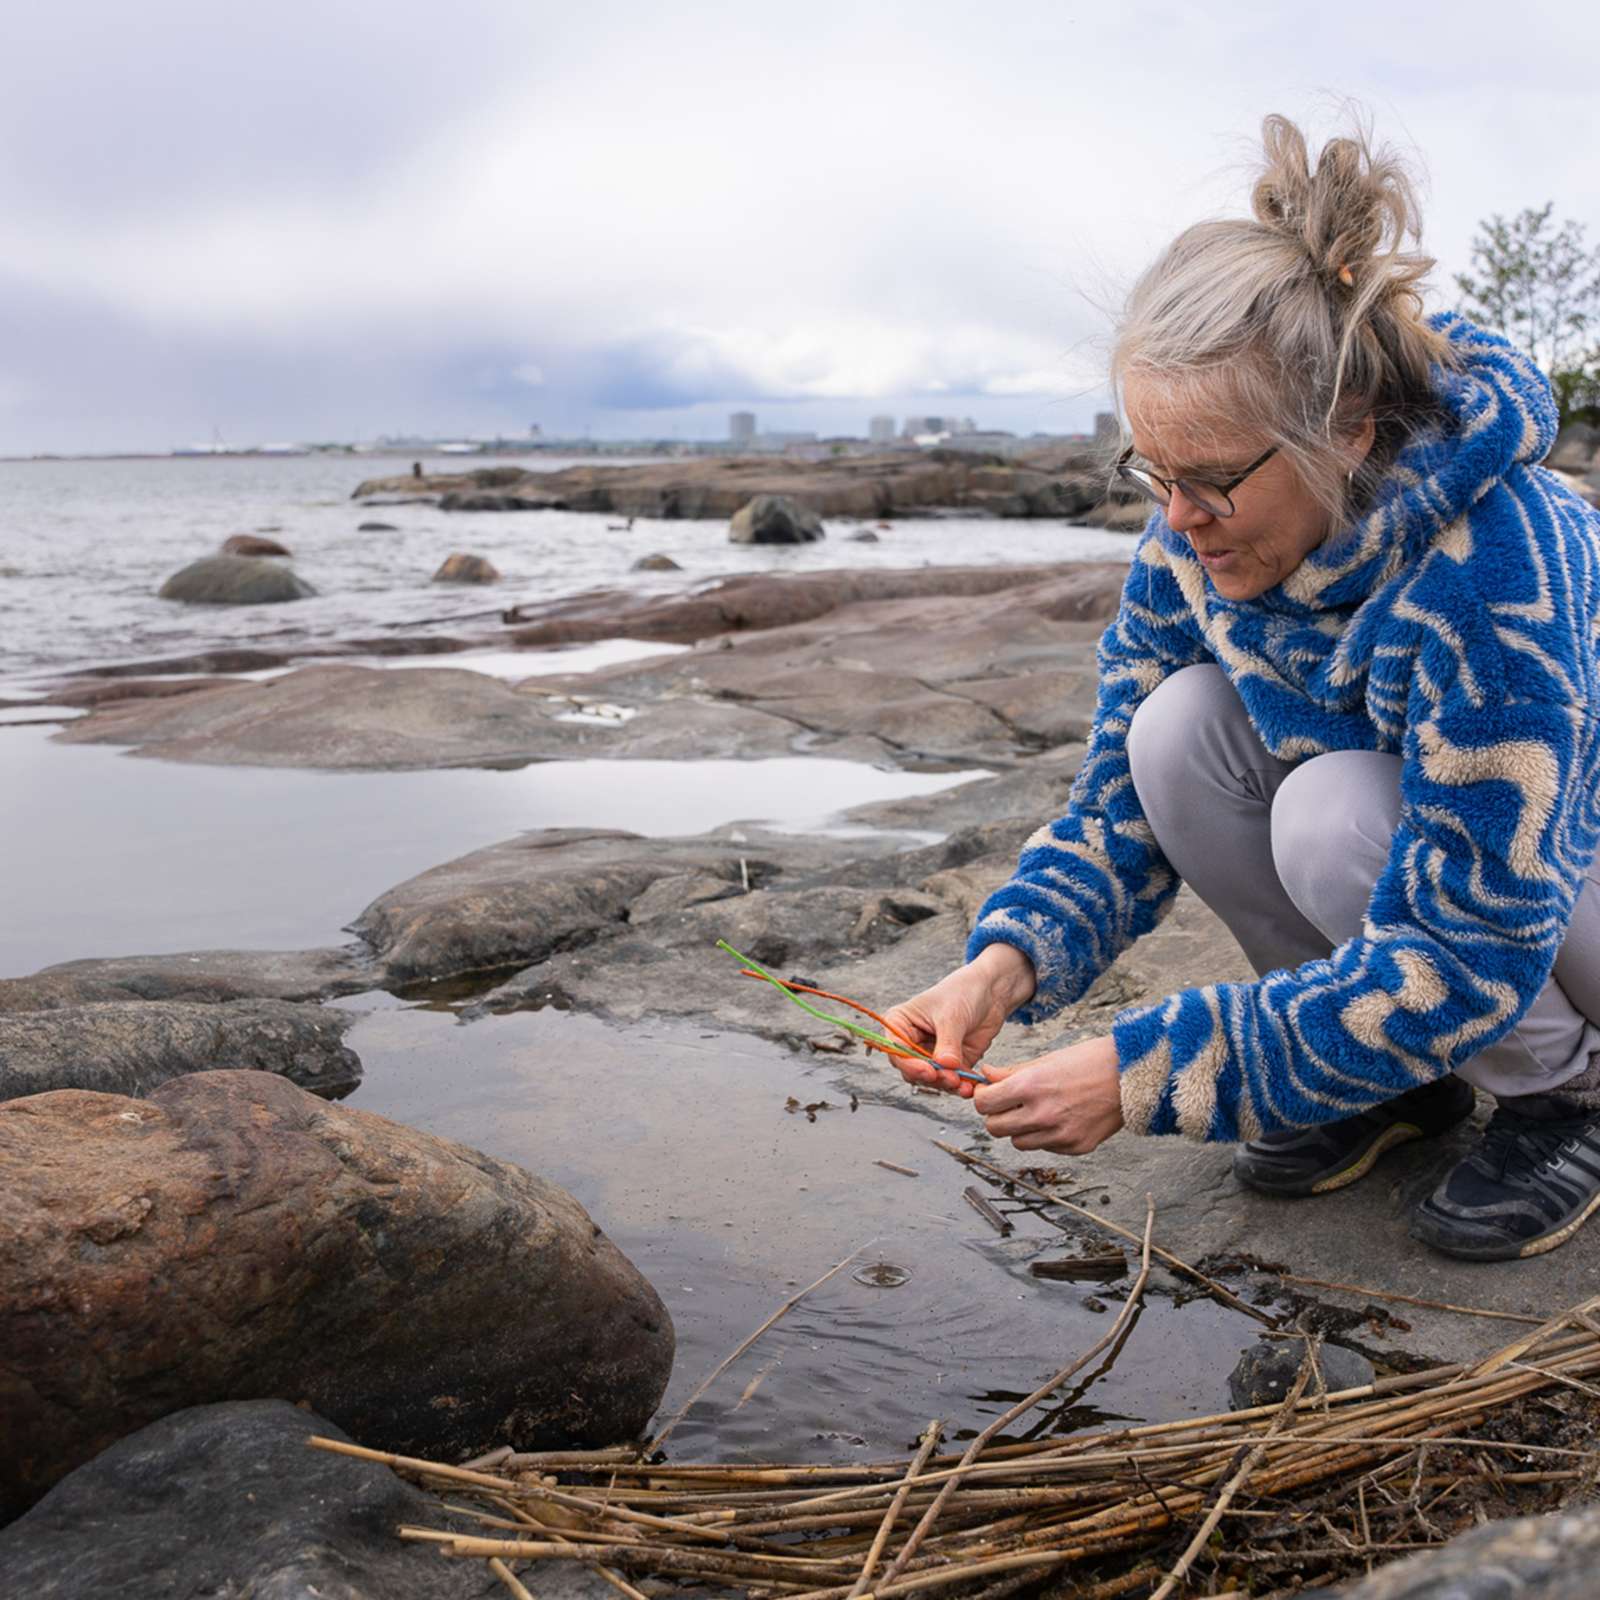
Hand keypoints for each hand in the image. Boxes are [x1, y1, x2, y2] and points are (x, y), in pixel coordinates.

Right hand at [882, 945, 1035, 1098]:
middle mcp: (912, 1041)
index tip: (928, 1071)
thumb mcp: (952, 1016)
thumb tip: (945, 1065)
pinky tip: (969, 1086)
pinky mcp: (950, 1064)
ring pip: (930, 1079)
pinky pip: (950, 1081)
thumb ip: (947, 1043)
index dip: (909, 1064)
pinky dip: (960, 1086)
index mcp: (901, 1023)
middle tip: (949, 1078)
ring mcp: (931, 1054)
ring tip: (962, 1083)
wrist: (990, 993)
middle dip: (930, 1077)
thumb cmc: (963, 992)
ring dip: (946, 1084)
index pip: (896, 1049)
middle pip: (911, 1069)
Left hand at [972, 1035, 1123, 1153]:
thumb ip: (1011, 1072)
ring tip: (1036, 1111)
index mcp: (1031, 1086)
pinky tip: (1060, 1117)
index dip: (983, 1098)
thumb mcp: (1046, 1059)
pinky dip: (1045, 1136)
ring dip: (1020, 1129)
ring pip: (1018, 1142)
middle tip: (1007, 1104)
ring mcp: (1060, 1134)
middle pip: (994, 1128)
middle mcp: (1043, 1114)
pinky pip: (1045, 1147)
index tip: (988, 1094)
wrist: (1131, 1075)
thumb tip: (986, 1075)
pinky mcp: (1076, 1147)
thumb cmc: (1090, 1061)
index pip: (984, 1104)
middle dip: (996, 1116)